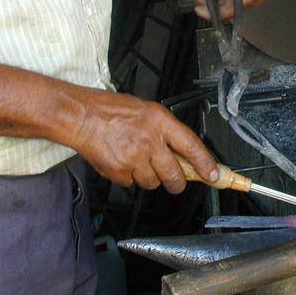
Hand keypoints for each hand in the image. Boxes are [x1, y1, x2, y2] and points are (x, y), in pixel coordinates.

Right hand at [68, 90, 217, 193]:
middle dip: (177, 182)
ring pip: (153, 182)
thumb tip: (183, 152)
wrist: (81, 117)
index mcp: (160, 121)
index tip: (214, 175)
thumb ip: (166, 130)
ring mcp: (134, 158)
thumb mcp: (147, 110)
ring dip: (150, 177)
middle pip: (175, 175)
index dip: (206, 164)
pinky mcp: (119, 172)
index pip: (192, 147)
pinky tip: (123, 162)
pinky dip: (130, 178)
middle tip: (176, 181)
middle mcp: (150, 141)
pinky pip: (132, 184)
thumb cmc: (112, 110)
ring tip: (138, 160)